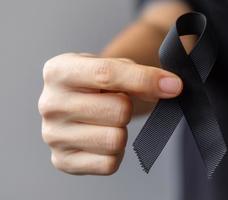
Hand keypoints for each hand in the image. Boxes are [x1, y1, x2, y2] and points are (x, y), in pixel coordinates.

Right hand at [38, 53, 181, 174]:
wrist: (77, 103)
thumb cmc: (98, 83)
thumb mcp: (116, 66)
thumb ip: (141, 73)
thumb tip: (171, 87)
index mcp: (59, 71)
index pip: (106, 74)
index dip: (145, 79)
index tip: (174, 86)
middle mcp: (50, 103)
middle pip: (118, 110)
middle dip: (128, 108)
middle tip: (117, 103)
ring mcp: (53, 135)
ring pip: (115, 140)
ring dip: (122, 131)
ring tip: (108, 121)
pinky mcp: (62, 161)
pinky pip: (109, 164)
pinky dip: (115, 154)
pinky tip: (103, 139)